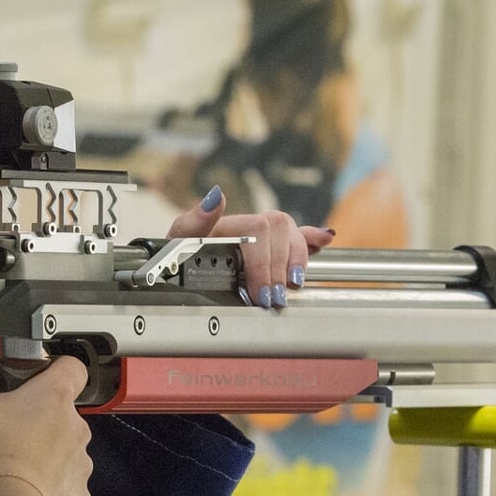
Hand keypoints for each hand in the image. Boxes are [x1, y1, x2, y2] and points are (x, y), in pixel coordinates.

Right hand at [0, 357, 93, 495]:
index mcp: (55, 397)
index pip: (73, 368)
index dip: (57, 368)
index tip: (38, 379)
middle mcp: (76, 428)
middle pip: (62, 414)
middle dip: (39, 420)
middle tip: (6, 431)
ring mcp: (82, 464)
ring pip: (65, 452)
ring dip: (45, 457)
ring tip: (13, 467)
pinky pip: (65, 488)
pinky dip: (49, 490)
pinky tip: (26, 494)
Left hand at [168, 185, 334, 308]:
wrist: (170, 272)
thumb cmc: (172, 259)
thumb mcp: (175, 242)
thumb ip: (193, 220)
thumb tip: (216, 196)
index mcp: (227, 221)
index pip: (258, 229)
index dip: (263, 263)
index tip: (261, 294)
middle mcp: (247, 224)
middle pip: (280, 228)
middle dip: (279, 267)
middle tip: (273, 299)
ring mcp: (262, 235)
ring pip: (292, 232)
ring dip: (297, 258)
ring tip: (293, 284)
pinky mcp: (272, 248)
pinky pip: (298, 235)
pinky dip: (312, 237)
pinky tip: (325, 239)